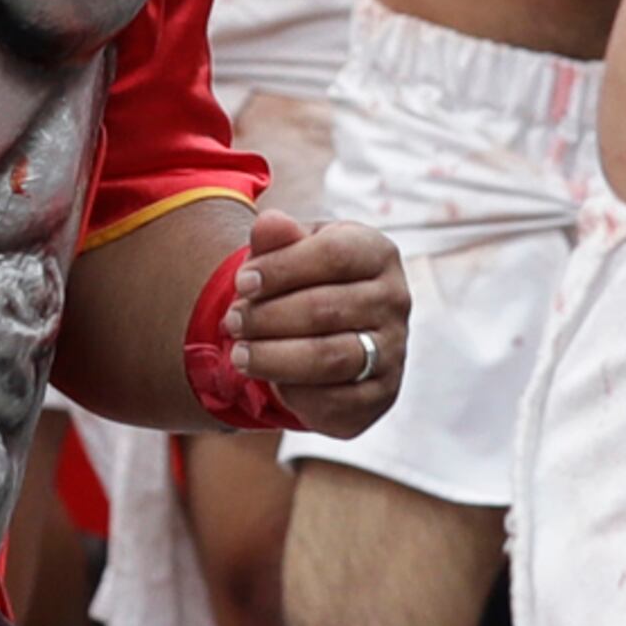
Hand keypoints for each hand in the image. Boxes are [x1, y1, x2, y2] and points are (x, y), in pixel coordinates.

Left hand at [220, 210, 408, 441]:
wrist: (333, 326)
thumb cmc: (308, 276)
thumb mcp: (293, 249)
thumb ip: (278, 236)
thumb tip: (268, 224)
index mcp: (378, 254)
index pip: (334, 255)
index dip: (282, 268)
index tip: (241, 282)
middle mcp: (395, 301)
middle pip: (326, 309)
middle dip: (268, 317)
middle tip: (231, 321)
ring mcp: (393, 351)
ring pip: (330, 358)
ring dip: (275, 358)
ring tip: (239, 355)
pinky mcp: (382, 394)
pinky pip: (336, 401)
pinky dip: (295, 394)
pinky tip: (270, 381)